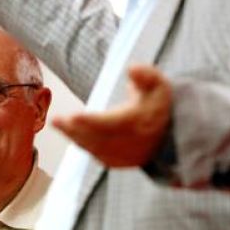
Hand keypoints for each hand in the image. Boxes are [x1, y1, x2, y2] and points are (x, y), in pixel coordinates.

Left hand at [52, 64, 171, 166]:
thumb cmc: (160, 105)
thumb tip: (132, 68)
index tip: (73, 116)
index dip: (91, 121)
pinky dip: (85, 145)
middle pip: (98, 137)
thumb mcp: (159, 85)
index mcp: (139, 122)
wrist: (172, 134)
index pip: (112, 123)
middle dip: (75, 129)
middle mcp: (132, 142)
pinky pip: (99, 156)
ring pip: (96, 148)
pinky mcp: (121, 162)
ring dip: (75, 137)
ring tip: (59, 124)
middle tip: (56, 120)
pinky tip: (72, 135)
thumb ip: (146, 75)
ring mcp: (126, 155)